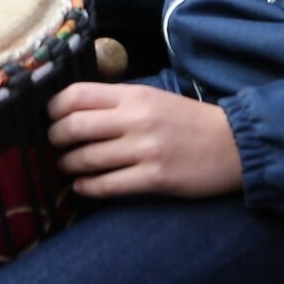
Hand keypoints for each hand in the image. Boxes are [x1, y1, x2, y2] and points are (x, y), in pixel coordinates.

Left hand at [47, 83, 243, 198]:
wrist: (234, 144)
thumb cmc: (187, 120)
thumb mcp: (152, 97)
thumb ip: (116, 101)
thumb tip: (73, 109)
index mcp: (133, 95)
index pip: (77, 95)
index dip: (54, 108)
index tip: (49, 118)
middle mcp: (136, 119)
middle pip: (75, 127)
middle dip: (55, 139)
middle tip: (53, 145)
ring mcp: (146, 150)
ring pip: (88, 159)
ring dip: (69, 165)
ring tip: (65, 166)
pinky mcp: (156, 178)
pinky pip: (110, 185)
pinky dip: (89, 188)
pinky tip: (82, 187)